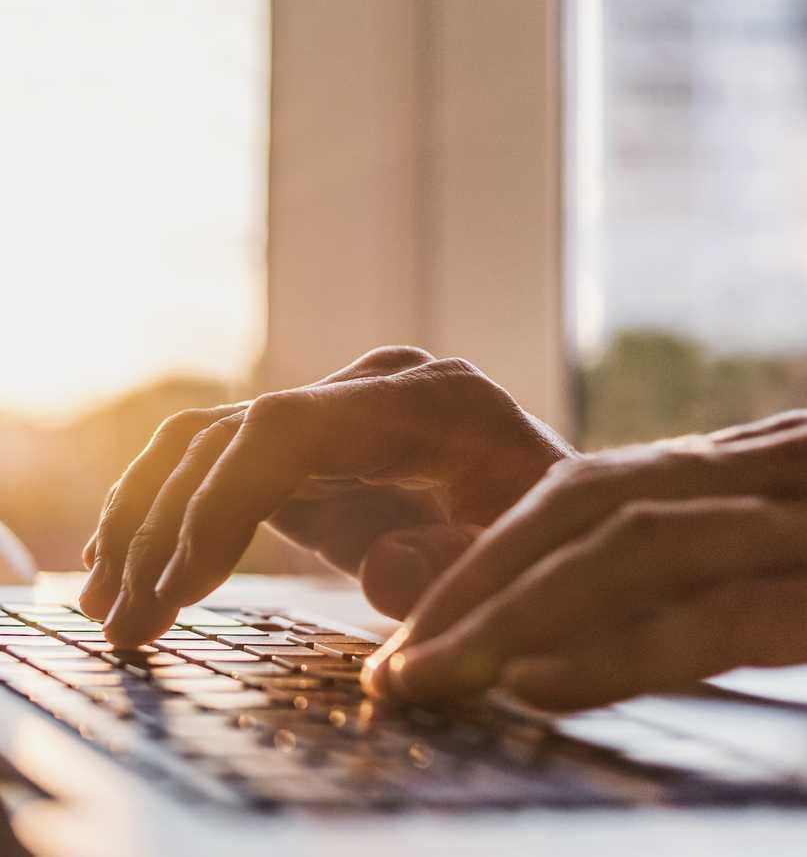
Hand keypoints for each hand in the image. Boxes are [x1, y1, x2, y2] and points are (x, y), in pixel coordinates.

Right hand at [78, 346, 572, 646]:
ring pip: (202, 445)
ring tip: (102, 604)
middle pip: (225, 438)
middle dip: (159, 533)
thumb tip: (377, 573)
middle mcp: (368, 388)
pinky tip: (125, 564)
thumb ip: (455, 569)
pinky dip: (165, 513)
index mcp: (426, 404)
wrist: (575, 518)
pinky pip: (216, 464)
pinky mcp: (312, 444)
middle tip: (120, 626)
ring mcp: (335, 410)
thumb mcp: (523, 569)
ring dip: (141, 522)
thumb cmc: (556, 549)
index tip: (175, 594)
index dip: (214, 508)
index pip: (281, 432)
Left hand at [363, 410, 806, 710]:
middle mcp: (759, 474)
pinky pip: (720, 616)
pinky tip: (531, 685)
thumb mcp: (755, 561)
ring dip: (509, 615)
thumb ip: (655, 585)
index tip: (406, 643)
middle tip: (390, 674)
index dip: (479, 563)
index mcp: (733, 471)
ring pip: (628, 545)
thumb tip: (511, 626)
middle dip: (468, 588)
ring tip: (423, 678)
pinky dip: (617, 651)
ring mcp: (800, 519)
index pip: (579, 495)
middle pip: (581, 509)